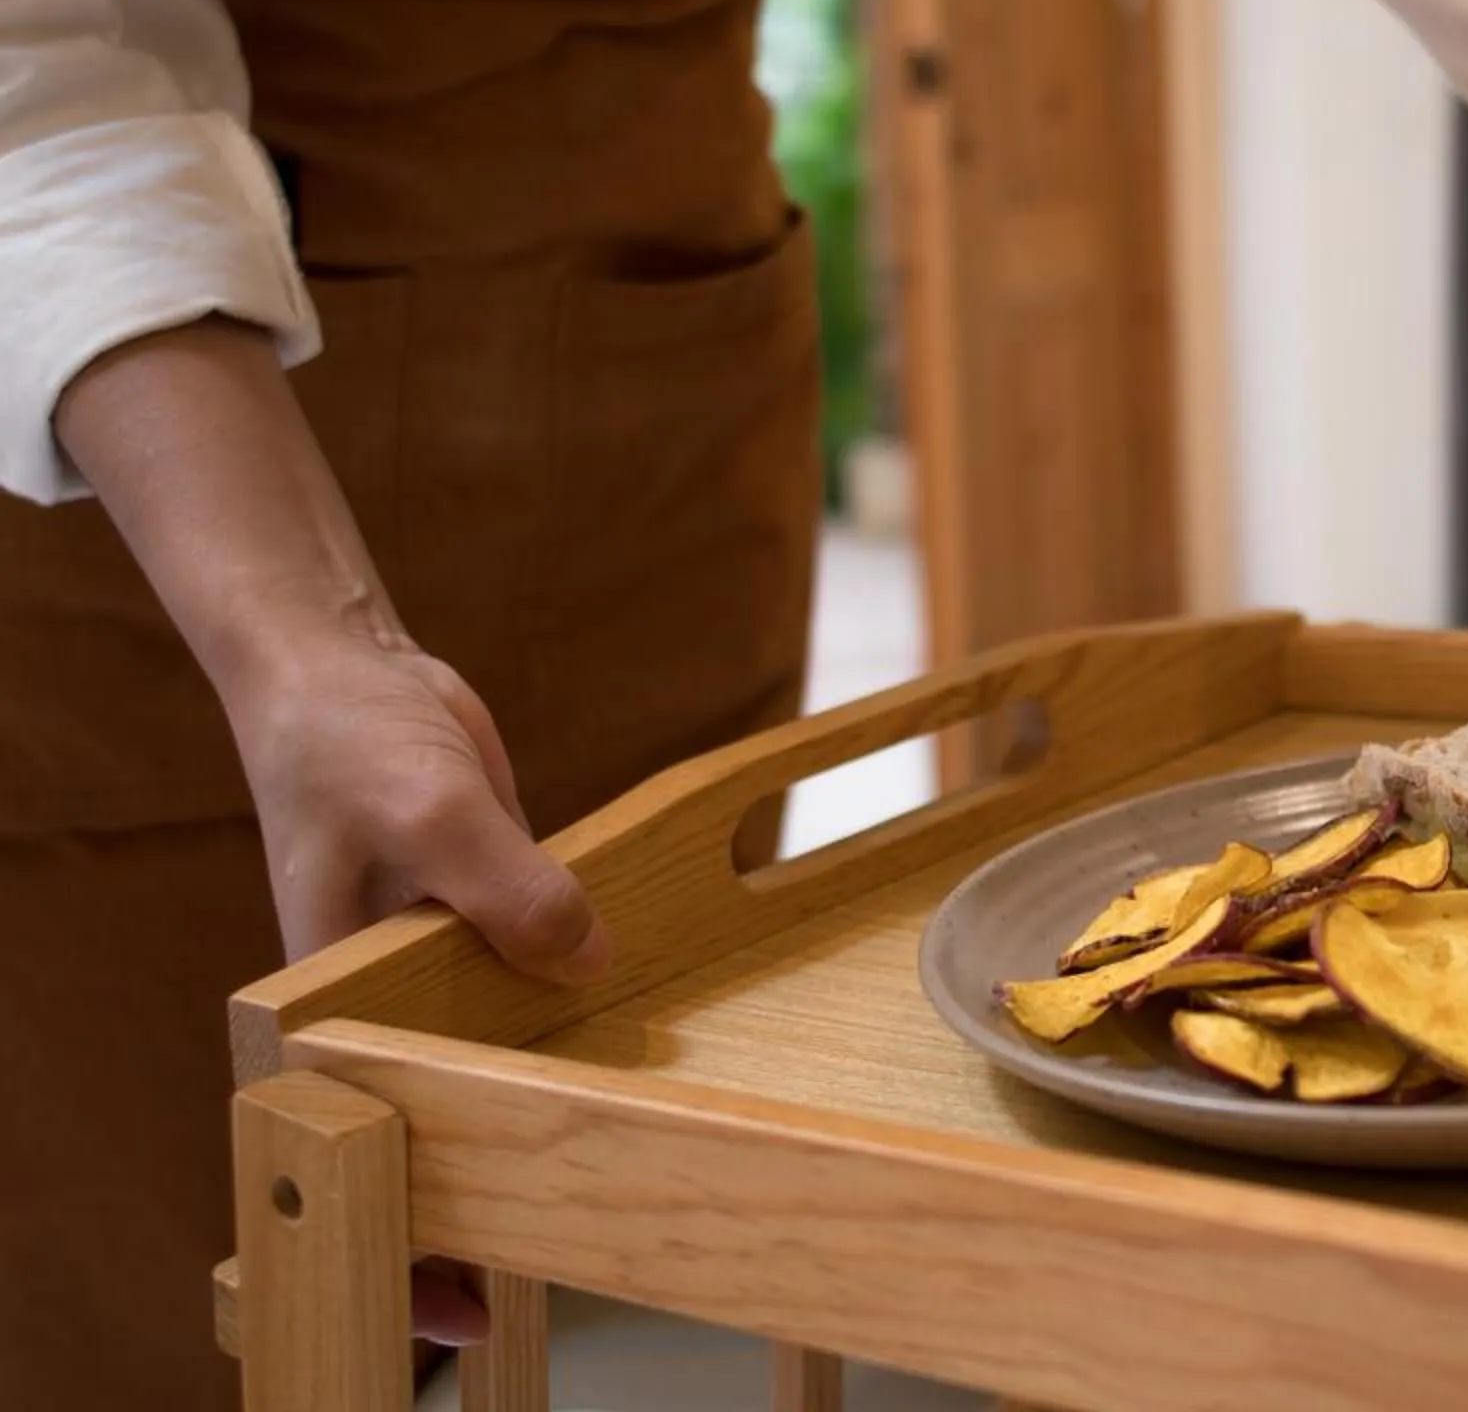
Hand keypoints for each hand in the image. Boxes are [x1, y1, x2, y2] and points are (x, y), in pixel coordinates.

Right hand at [228, 627, 610, 1343]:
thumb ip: (508, 886)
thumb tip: (588, 961)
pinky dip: (580, 1003)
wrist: (350, 670)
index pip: (361, 1143)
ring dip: (554, 1090)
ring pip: (504, 1052)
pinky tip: (638, 1040)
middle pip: (442, 1115)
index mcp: (323, 1004)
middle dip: (499, 1181)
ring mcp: (442, 963)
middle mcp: (381, 1002)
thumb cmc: (346, 740)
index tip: (464, 1304)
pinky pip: (542, 977)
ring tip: (632, 1161)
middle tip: (582, 1245)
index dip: (412, 1228)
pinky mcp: (490, 919)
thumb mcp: (430, 806)